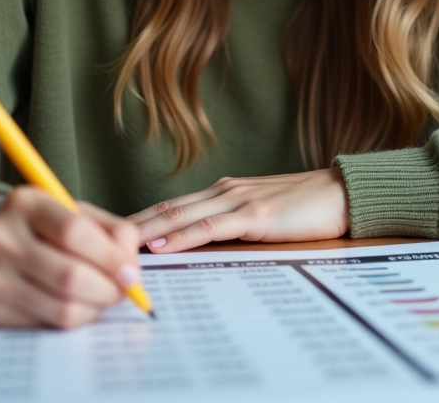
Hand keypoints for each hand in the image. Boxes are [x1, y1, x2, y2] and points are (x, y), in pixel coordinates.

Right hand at [0, 188, 141, 328]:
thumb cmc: (44, 224)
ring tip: (102, 296)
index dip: (110, 257)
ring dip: (95, 308)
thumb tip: (130, 269)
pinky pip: (49, 323)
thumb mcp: (77, 211)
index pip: (74, 232)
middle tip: (124, 291)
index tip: (132, 273)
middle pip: (69, 276)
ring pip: (62, 308)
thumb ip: (113, 231)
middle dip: (108, 289)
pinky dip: (74, 318)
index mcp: (24, 203)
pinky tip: (75, 302)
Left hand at [130, 168, 350, 253]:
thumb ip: (230, 225)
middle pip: (165, 208)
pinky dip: (182, 236)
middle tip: (95, 238)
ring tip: (115, 245)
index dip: (137, 219)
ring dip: (145, 231)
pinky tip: (162, 246)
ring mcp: (238, 200)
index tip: (108, 233)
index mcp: (223, 192)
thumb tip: (198, 247)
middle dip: (129, 225)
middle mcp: (224, 191)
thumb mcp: (260, 215)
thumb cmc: (306, 208)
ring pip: (180, 215)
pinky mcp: (255, 214)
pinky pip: (210, 227)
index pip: (170, 206)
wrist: (343, 193)